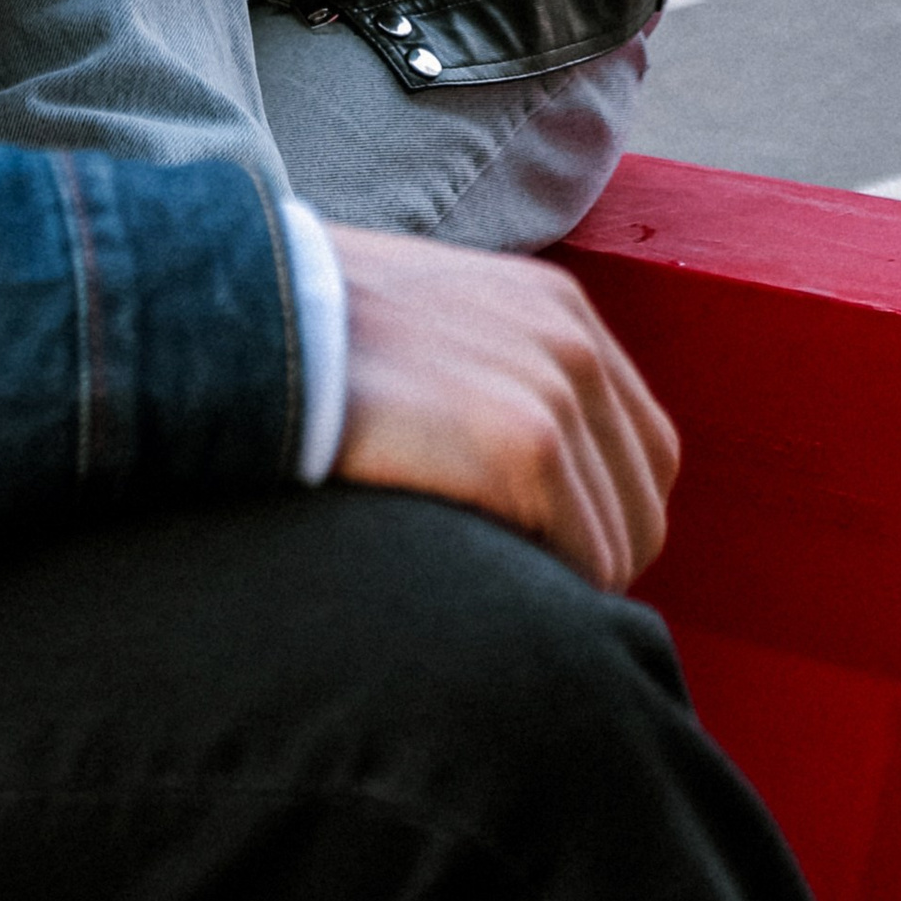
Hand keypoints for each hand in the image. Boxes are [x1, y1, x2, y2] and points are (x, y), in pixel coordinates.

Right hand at [326, 226, 677, 593]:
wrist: (256, 323)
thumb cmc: (320, 339)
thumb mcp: (435, 323)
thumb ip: (495, 370)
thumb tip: (527, 467)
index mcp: (558, 310)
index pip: (644, 447)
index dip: (604, 512)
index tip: (544, 547)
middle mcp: (575, 342)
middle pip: (643, 500)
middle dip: (593, 555)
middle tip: (515, 582)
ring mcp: (555, 393)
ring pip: (620, 544)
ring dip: (563, 580)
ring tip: (489, 584)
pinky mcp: (524, 448)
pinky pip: (586, 560)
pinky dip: (547, 590)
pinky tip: (482, 580)